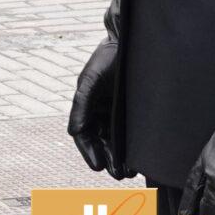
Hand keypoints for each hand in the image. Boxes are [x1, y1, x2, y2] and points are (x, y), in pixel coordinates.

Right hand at [68, 0, 122, 174]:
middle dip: (108, 159)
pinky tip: (139, 157)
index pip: (84, 135)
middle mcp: (102, 111)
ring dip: (120, 157)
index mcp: (88, 105)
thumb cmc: (107, 58)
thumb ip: (81, 106)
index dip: (89, 152)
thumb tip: (75, 133)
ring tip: (128, 171)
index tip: (98, 167)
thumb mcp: (90, 81)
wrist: (131, 41)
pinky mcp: (135, 111)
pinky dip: (132, 147)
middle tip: (118, 173)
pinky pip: (132, 133)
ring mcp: (119, 112)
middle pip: (101, 142)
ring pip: (117, 141)